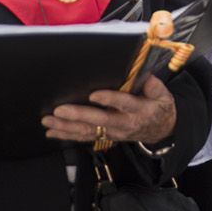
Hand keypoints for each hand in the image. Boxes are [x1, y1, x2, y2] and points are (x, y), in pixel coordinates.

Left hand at [42, 75, 176, 146]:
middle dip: (79, 115)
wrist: (162, 129)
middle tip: (60, 110)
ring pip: (89, 131)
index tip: (93, 95)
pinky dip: (67, 135)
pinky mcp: (106, 136)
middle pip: (100, 120)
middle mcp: (125, 123)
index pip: (124, 104)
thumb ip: (152, 84)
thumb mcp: (162, 94)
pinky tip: (52, 131)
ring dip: (67, 127)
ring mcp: (114, 132)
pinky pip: (85, 137)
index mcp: (139, 110)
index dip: (109, 99)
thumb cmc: (159, 107)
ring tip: (49, 120)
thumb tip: (142, 73)